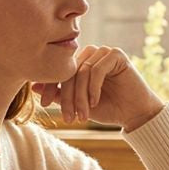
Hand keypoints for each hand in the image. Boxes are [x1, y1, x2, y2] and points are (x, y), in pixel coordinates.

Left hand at [33, 44, 163, 130]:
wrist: (134, 114)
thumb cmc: (108, 109)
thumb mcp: (79, 104)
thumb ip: (60, 94)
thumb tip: (34, 87)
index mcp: (81, 62)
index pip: (60, 70)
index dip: (51, 86)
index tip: (44, 104)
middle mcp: (91, 54)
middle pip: (70, 71)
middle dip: (67, 97)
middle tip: (68, 117)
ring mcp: (104, 52)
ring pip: (82, 72)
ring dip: (81, 96)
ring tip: (83, 115)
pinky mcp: (117, 55)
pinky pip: (97, 70)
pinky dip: (94, 88)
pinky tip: (95, 102)